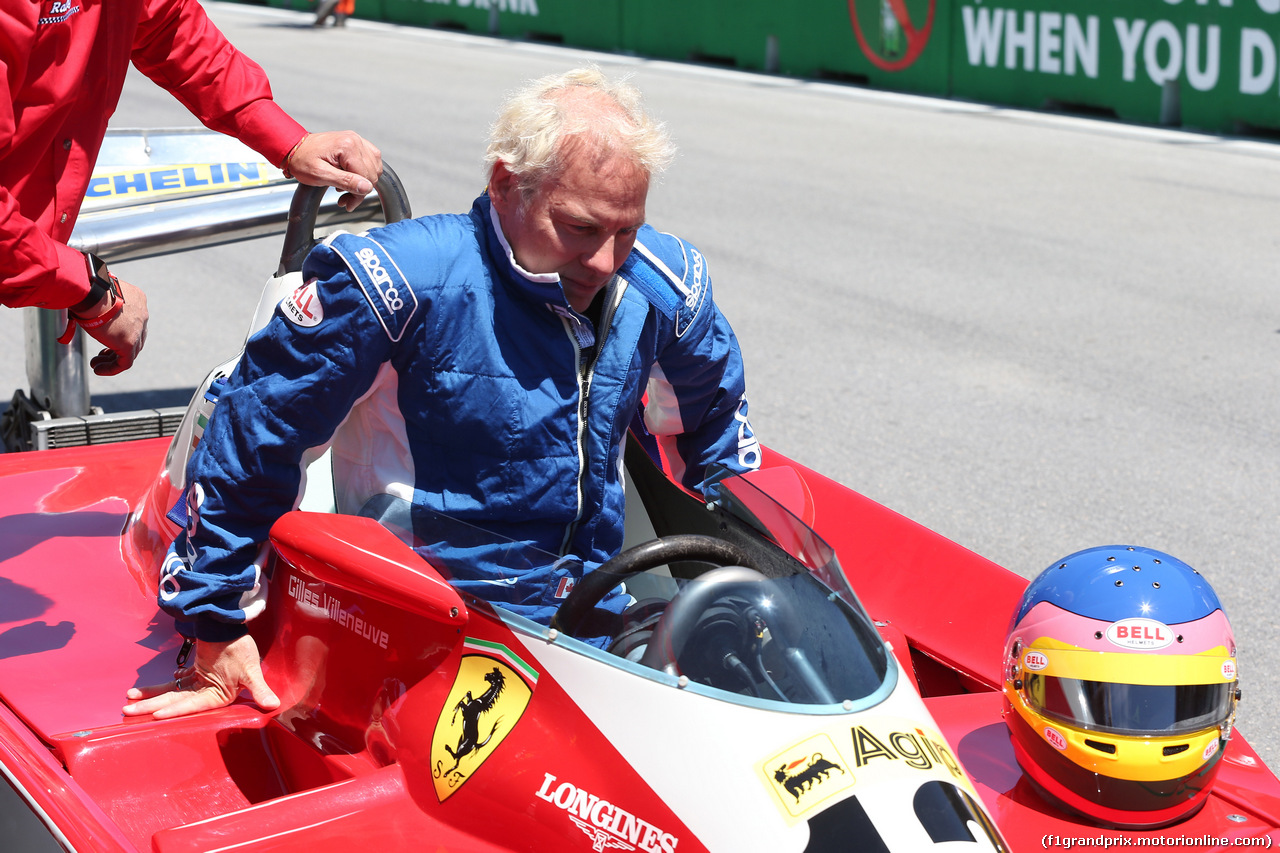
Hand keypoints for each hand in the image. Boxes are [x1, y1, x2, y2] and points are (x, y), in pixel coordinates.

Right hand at [82, 277, 147, 375]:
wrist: (91, 291)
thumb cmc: (87, 288)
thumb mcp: (97, 294)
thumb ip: (98, 303)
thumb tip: (82, 303)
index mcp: (137, 299)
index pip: (134, 321)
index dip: (120, 331)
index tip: (105, 337)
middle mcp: (142, 314)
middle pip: (135, 337)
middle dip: (117, 347)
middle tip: (102, 354)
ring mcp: (138, 329)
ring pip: (130, 351)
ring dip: (112, 360)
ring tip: (96, 364)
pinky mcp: (130, 342)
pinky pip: (125, 362)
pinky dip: (112, 368)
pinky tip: (98, 370)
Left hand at [122, 634, 279, 718]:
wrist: (231, 626)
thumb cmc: (241, 648)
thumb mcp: (251, 670)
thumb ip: (259, 689)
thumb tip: (274, 704)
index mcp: (220, 696)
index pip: (194, 706)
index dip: (176, 711)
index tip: (156, 715)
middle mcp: (207, 693)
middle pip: (176, 702)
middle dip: (151, 707)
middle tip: (128, 712)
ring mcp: (198, 684)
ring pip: (170, 694)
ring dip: (149, 698)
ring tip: (127, 703)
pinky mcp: (193, 674)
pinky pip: (171, 683)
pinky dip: (157, 687)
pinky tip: (139, 692)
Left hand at [286, 130, 382, 210]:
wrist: (293, 148)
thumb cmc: (302, 160)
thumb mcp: (320, 175)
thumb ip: (345, 181)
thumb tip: (366, 187)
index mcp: (348, 146)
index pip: (366, 177)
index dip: (358, 194)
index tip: (347, 203)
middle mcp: (355, 141)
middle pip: (371, 173)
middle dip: (359, 190)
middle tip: (344, 199)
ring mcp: (356, 141)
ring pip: (374, 168)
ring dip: (362, 182)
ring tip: (345, 189)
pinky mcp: (356, 143)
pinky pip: (371, 160)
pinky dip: (364, 173)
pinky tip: (351, 178)